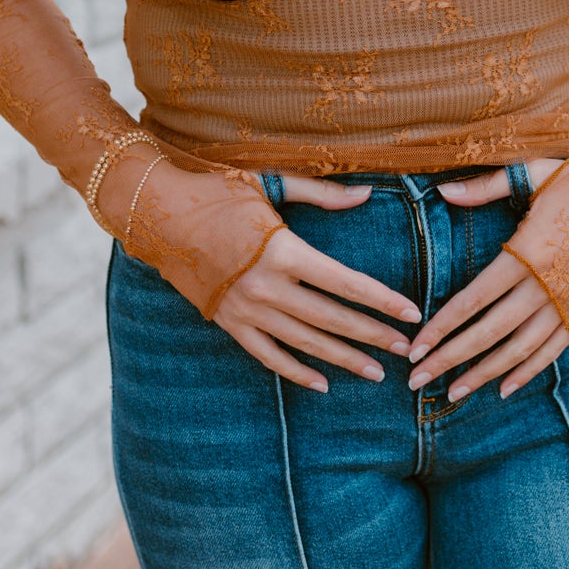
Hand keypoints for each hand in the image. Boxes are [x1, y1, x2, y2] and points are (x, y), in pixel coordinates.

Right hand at [213, 174, 420, 392]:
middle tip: (405, 350)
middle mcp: (266, 287)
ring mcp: (246, 310)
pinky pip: (268, 355)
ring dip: (343, 359)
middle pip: (331, 319)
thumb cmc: (216, 192)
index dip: (381, 299)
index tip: (410, 313)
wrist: (157, 216)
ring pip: (305, 343)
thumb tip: (366, 194)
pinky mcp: (228, 323)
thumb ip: (321, 194)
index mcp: (282, 251)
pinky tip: (322, 383)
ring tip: (375, 373)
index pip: (345, 283)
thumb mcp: (270, 184)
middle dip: (372, 335)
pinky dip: (296, 371)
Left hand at [407, 153, 568, 399]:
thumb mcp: (534, 174)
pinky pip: (553, 349)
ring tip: (453, 392)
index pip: (474, 298)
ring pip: (519, 349)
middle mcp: (546, 284)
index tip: (416, 345)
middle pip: (490, 332)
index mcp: (528, 251)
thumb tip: (443, 191)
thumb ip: (485, 188)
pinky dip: (528, 370)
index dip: (442, 325)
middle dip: (451, 358)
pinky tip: (503, 388)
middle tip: (418, 381)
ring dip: (484, 373)